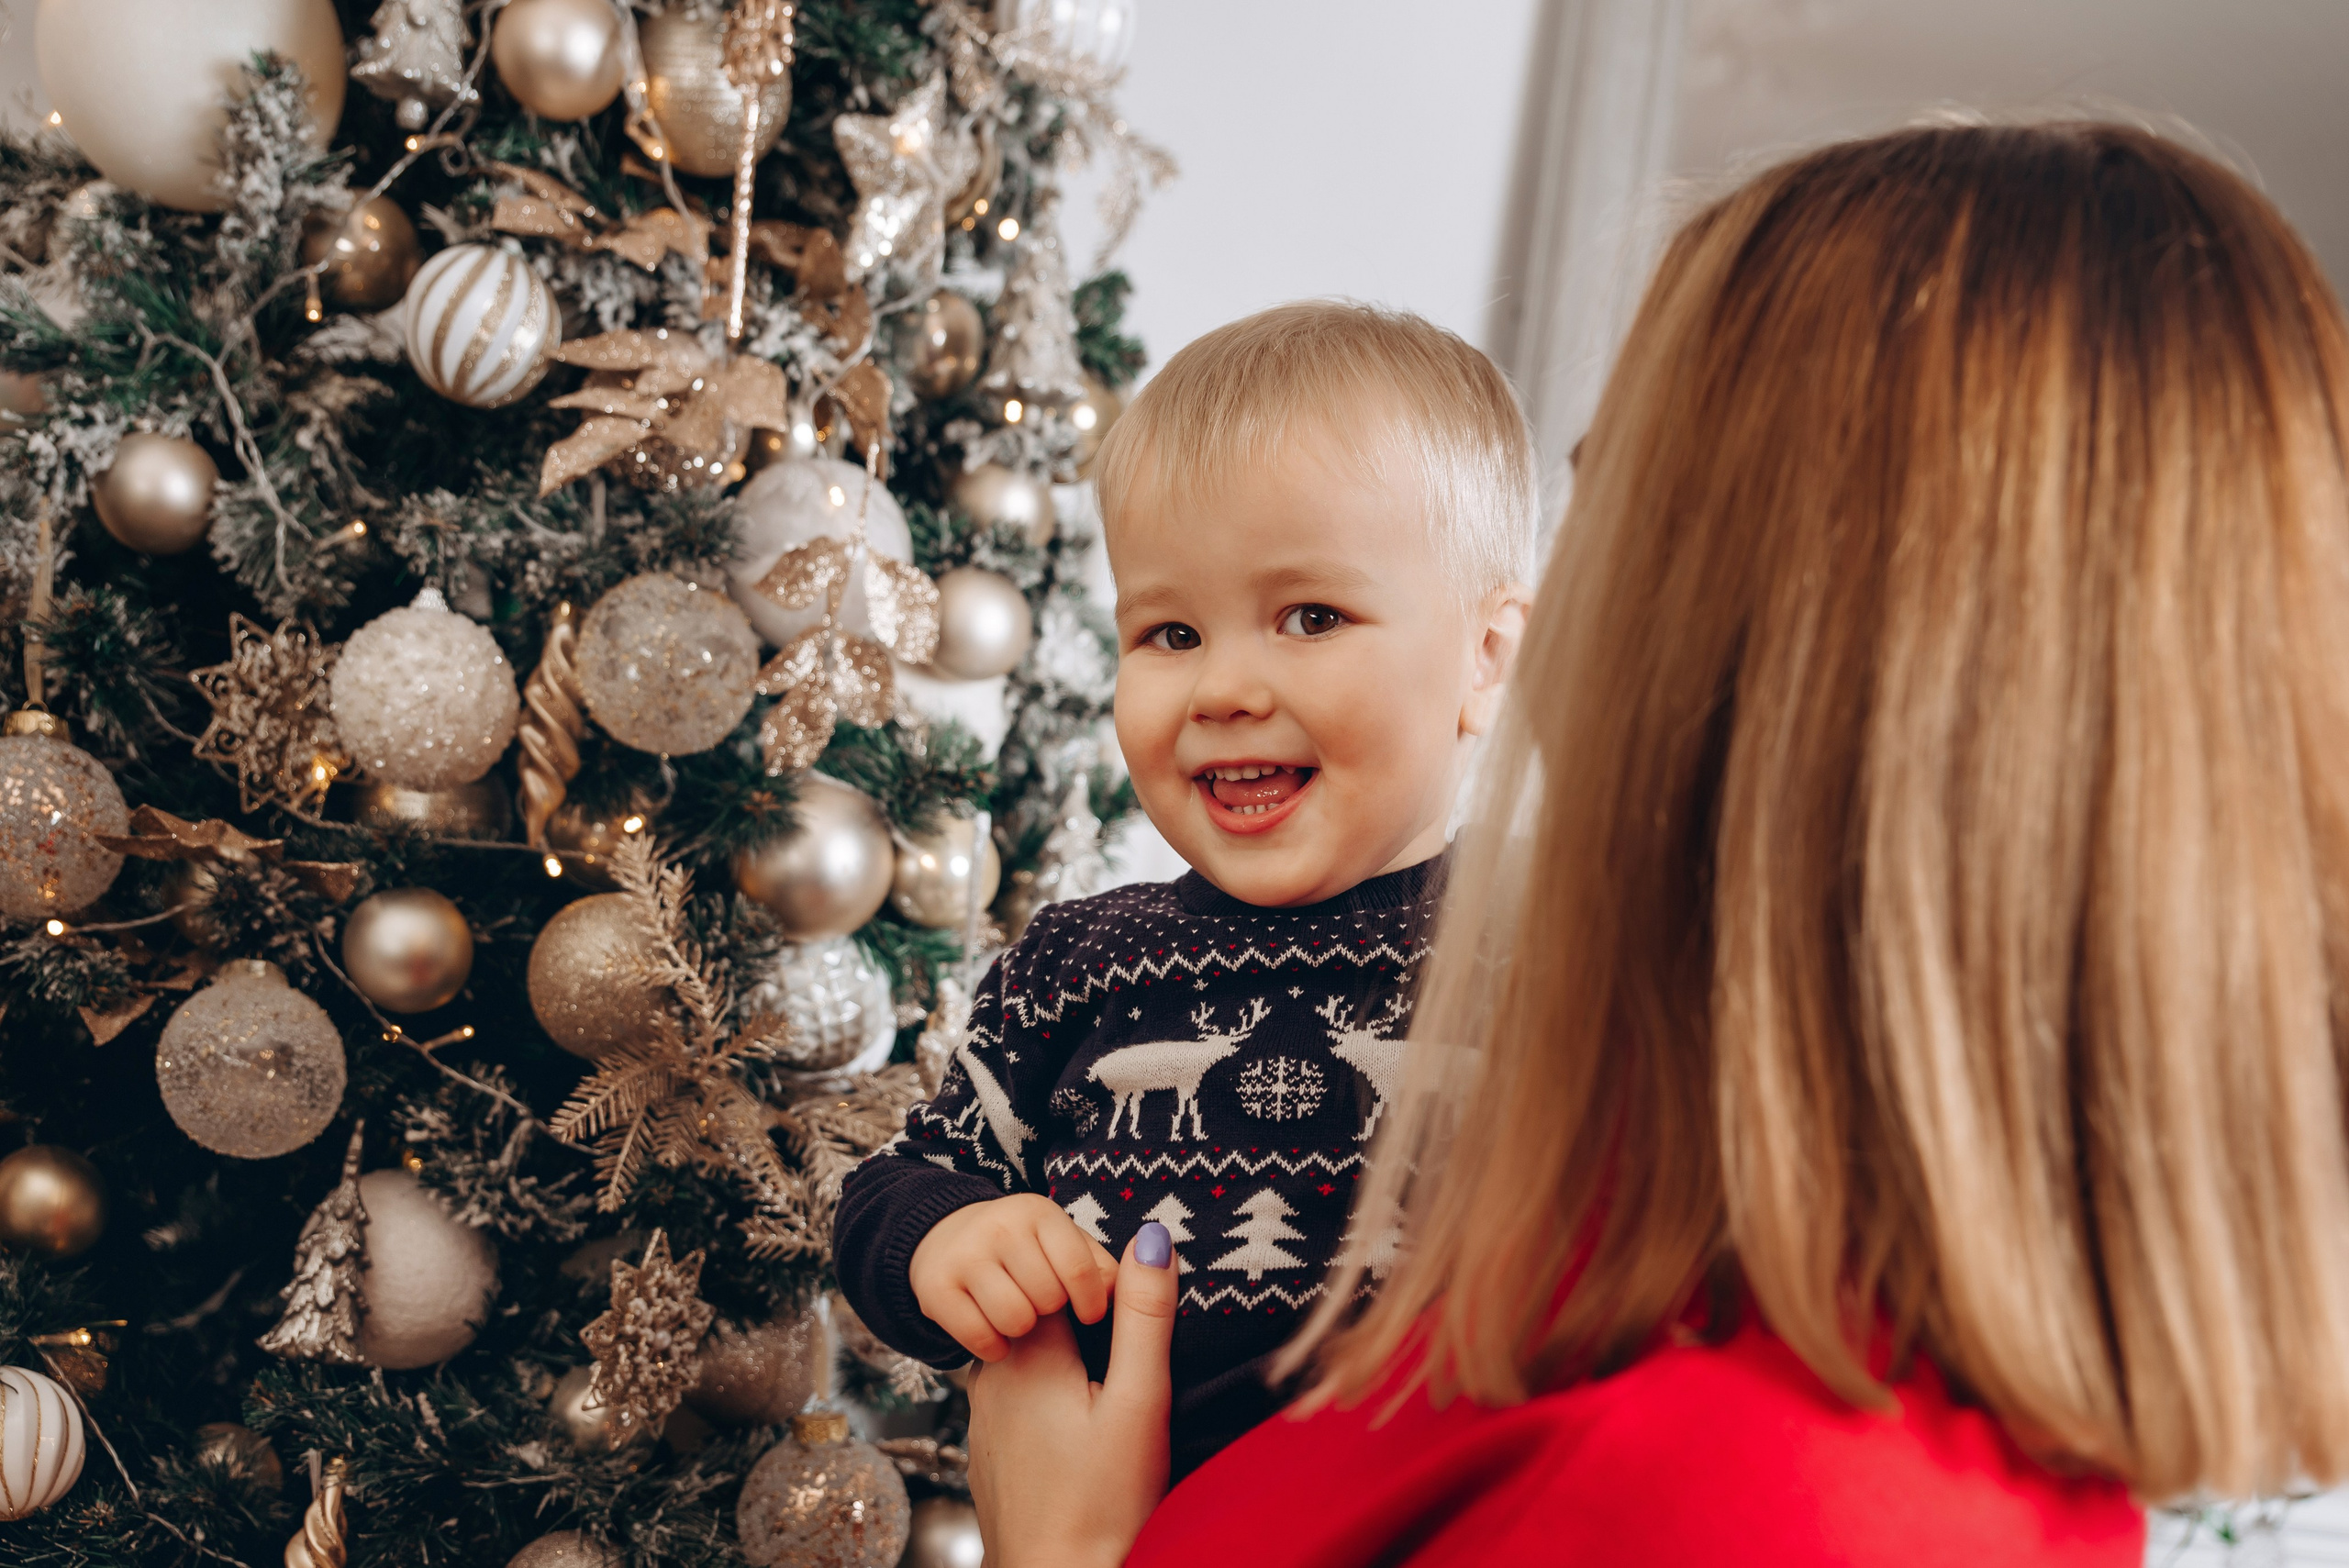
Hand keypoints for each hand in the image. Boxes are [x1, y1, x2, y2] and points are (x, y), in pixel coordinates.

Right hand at [910, 1194, 1120, 1361]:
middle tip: (1040, 1304)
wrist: (944, 1237)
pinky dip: (994, 1347)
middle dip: (1050, 1311)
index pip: (1082, 1270)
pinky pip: (982, 1339)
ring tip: (1019, 1317)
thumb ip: (1102, 1265)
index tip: (1089, 1315)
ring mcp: (964, 1255)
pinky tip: (995, 1334)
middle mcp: (1000, 1226)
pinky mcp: (935, 1289)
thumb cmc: (1025, 1250)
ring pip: (1016, 1320)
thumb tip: (1152, 1268)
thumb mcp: (1063, 1244)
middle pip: (1049, 1299)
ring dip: (1022, 1330)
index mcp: (1039, 1212)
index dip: (1091, 1303)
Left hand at [969, 1224, 1178, 1567]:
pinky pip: (1019, 1399)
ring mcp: (983, 1414)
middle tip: (1128, 1371)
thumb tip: (1151, 1238)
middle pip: (1044, 1313)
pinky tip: (1079, 1438)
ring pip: (1030, 1357)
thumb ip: (1145, 1317)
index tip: (1135, 1327)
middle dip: (1089, 1326)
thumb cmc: (1103, 1504)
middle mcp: (992, 1374)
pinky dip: (1050, 1402)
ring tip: (1108, 1405)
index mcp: (1028, 1352)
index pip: (1063, 1276)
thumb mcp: (1138, 1402)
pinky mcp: (987, 1449)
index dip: (1106, 1289)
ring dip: (1069, 1365)